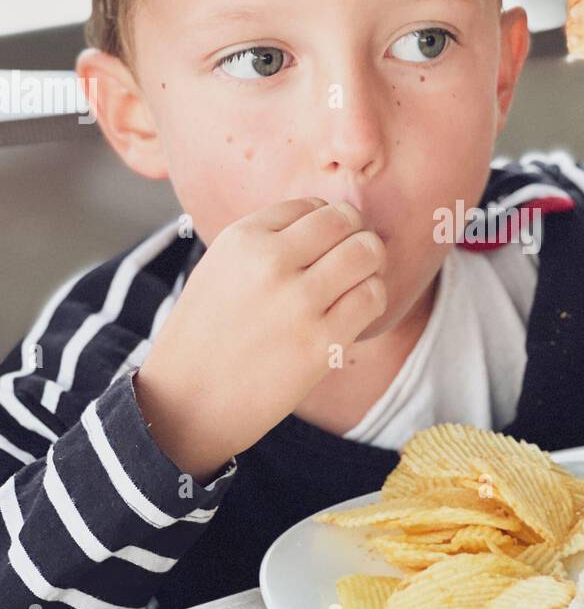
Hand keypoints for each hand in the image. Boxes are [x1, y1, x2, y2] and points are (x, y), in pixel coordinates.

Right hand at [133, 198, 385, 481]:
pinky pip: (372, 297)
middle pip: (345, 221)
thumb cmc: (206, 336)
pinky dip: (372, 299)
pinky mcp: (321, 342)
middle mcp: (270, 262)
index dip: (327, 223)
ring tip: (356, 283)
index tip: (324, 246)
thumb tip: (327, 220)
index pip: (311, 205)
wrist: (186, 402)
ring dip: (371, 264)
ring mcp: (298, 301)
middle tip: (353, 257)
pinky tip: (355, 312)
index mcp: (242, 238)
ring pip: (366, 253)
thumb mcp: (219, 268)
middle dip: (357, 235)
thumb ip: (266, 241)